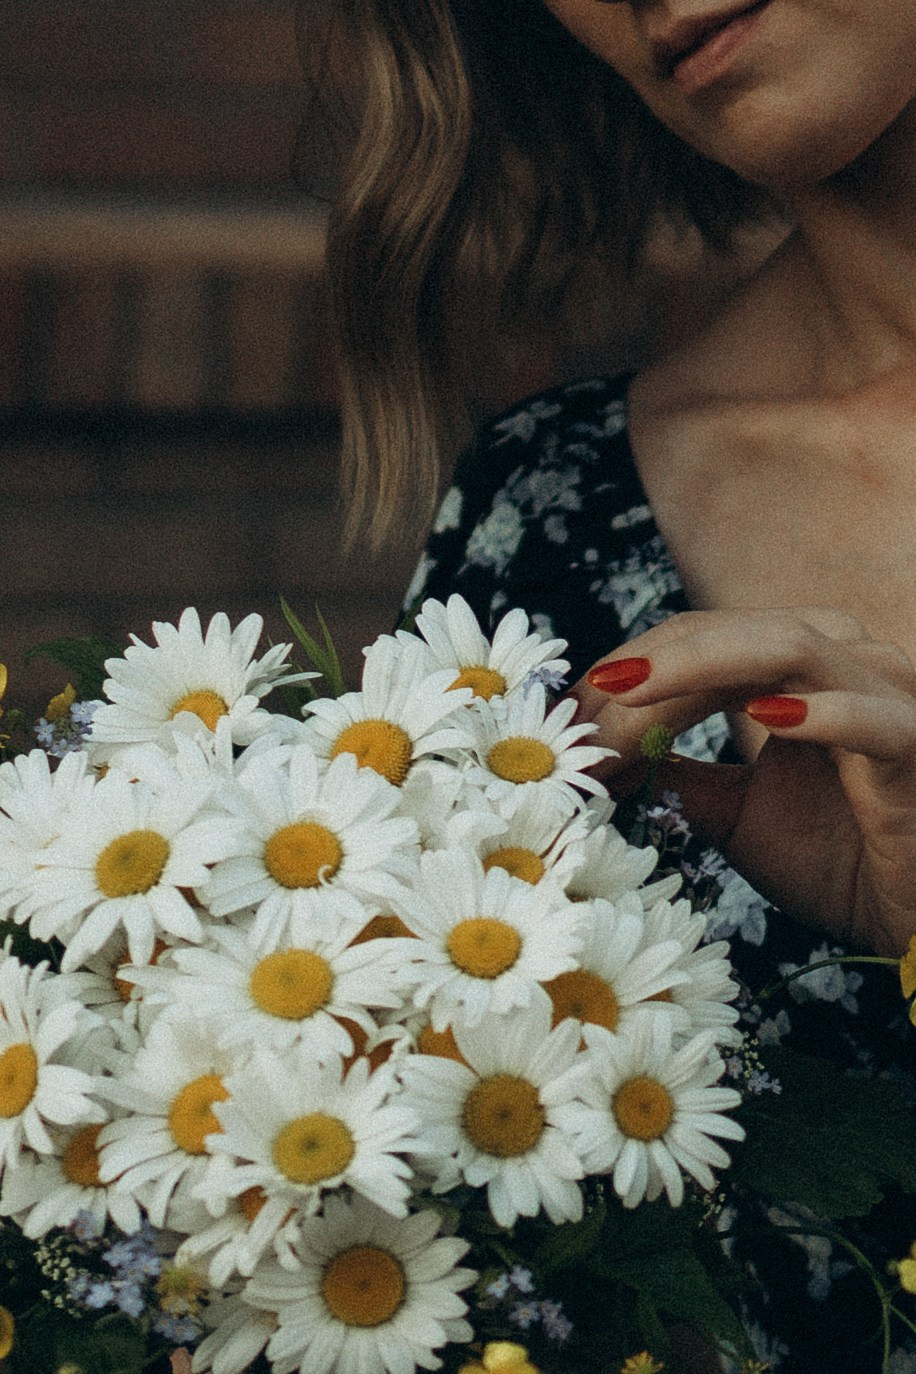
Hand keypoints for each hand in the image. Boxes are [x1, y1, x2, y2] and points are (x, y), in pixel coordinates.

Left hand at [570, 608, 915, 956]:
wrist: (913, 923)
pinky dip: (822, 712)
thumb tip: (609, 756)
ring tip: (629, 692)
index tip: (568, 713)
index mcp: (801, 668)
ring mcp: (889, 696)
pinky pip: (874, 719)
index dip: (632, 667)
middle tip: (582, 705)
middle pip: (731, 632)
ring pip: (790, 647)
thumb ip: (680, 776)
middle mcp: (846, 661)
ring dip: (700, 668)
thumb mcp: (734, 817)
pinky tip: (767, 716)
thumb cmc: (838, 862)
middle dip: (649, 665)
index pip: (701, 639)